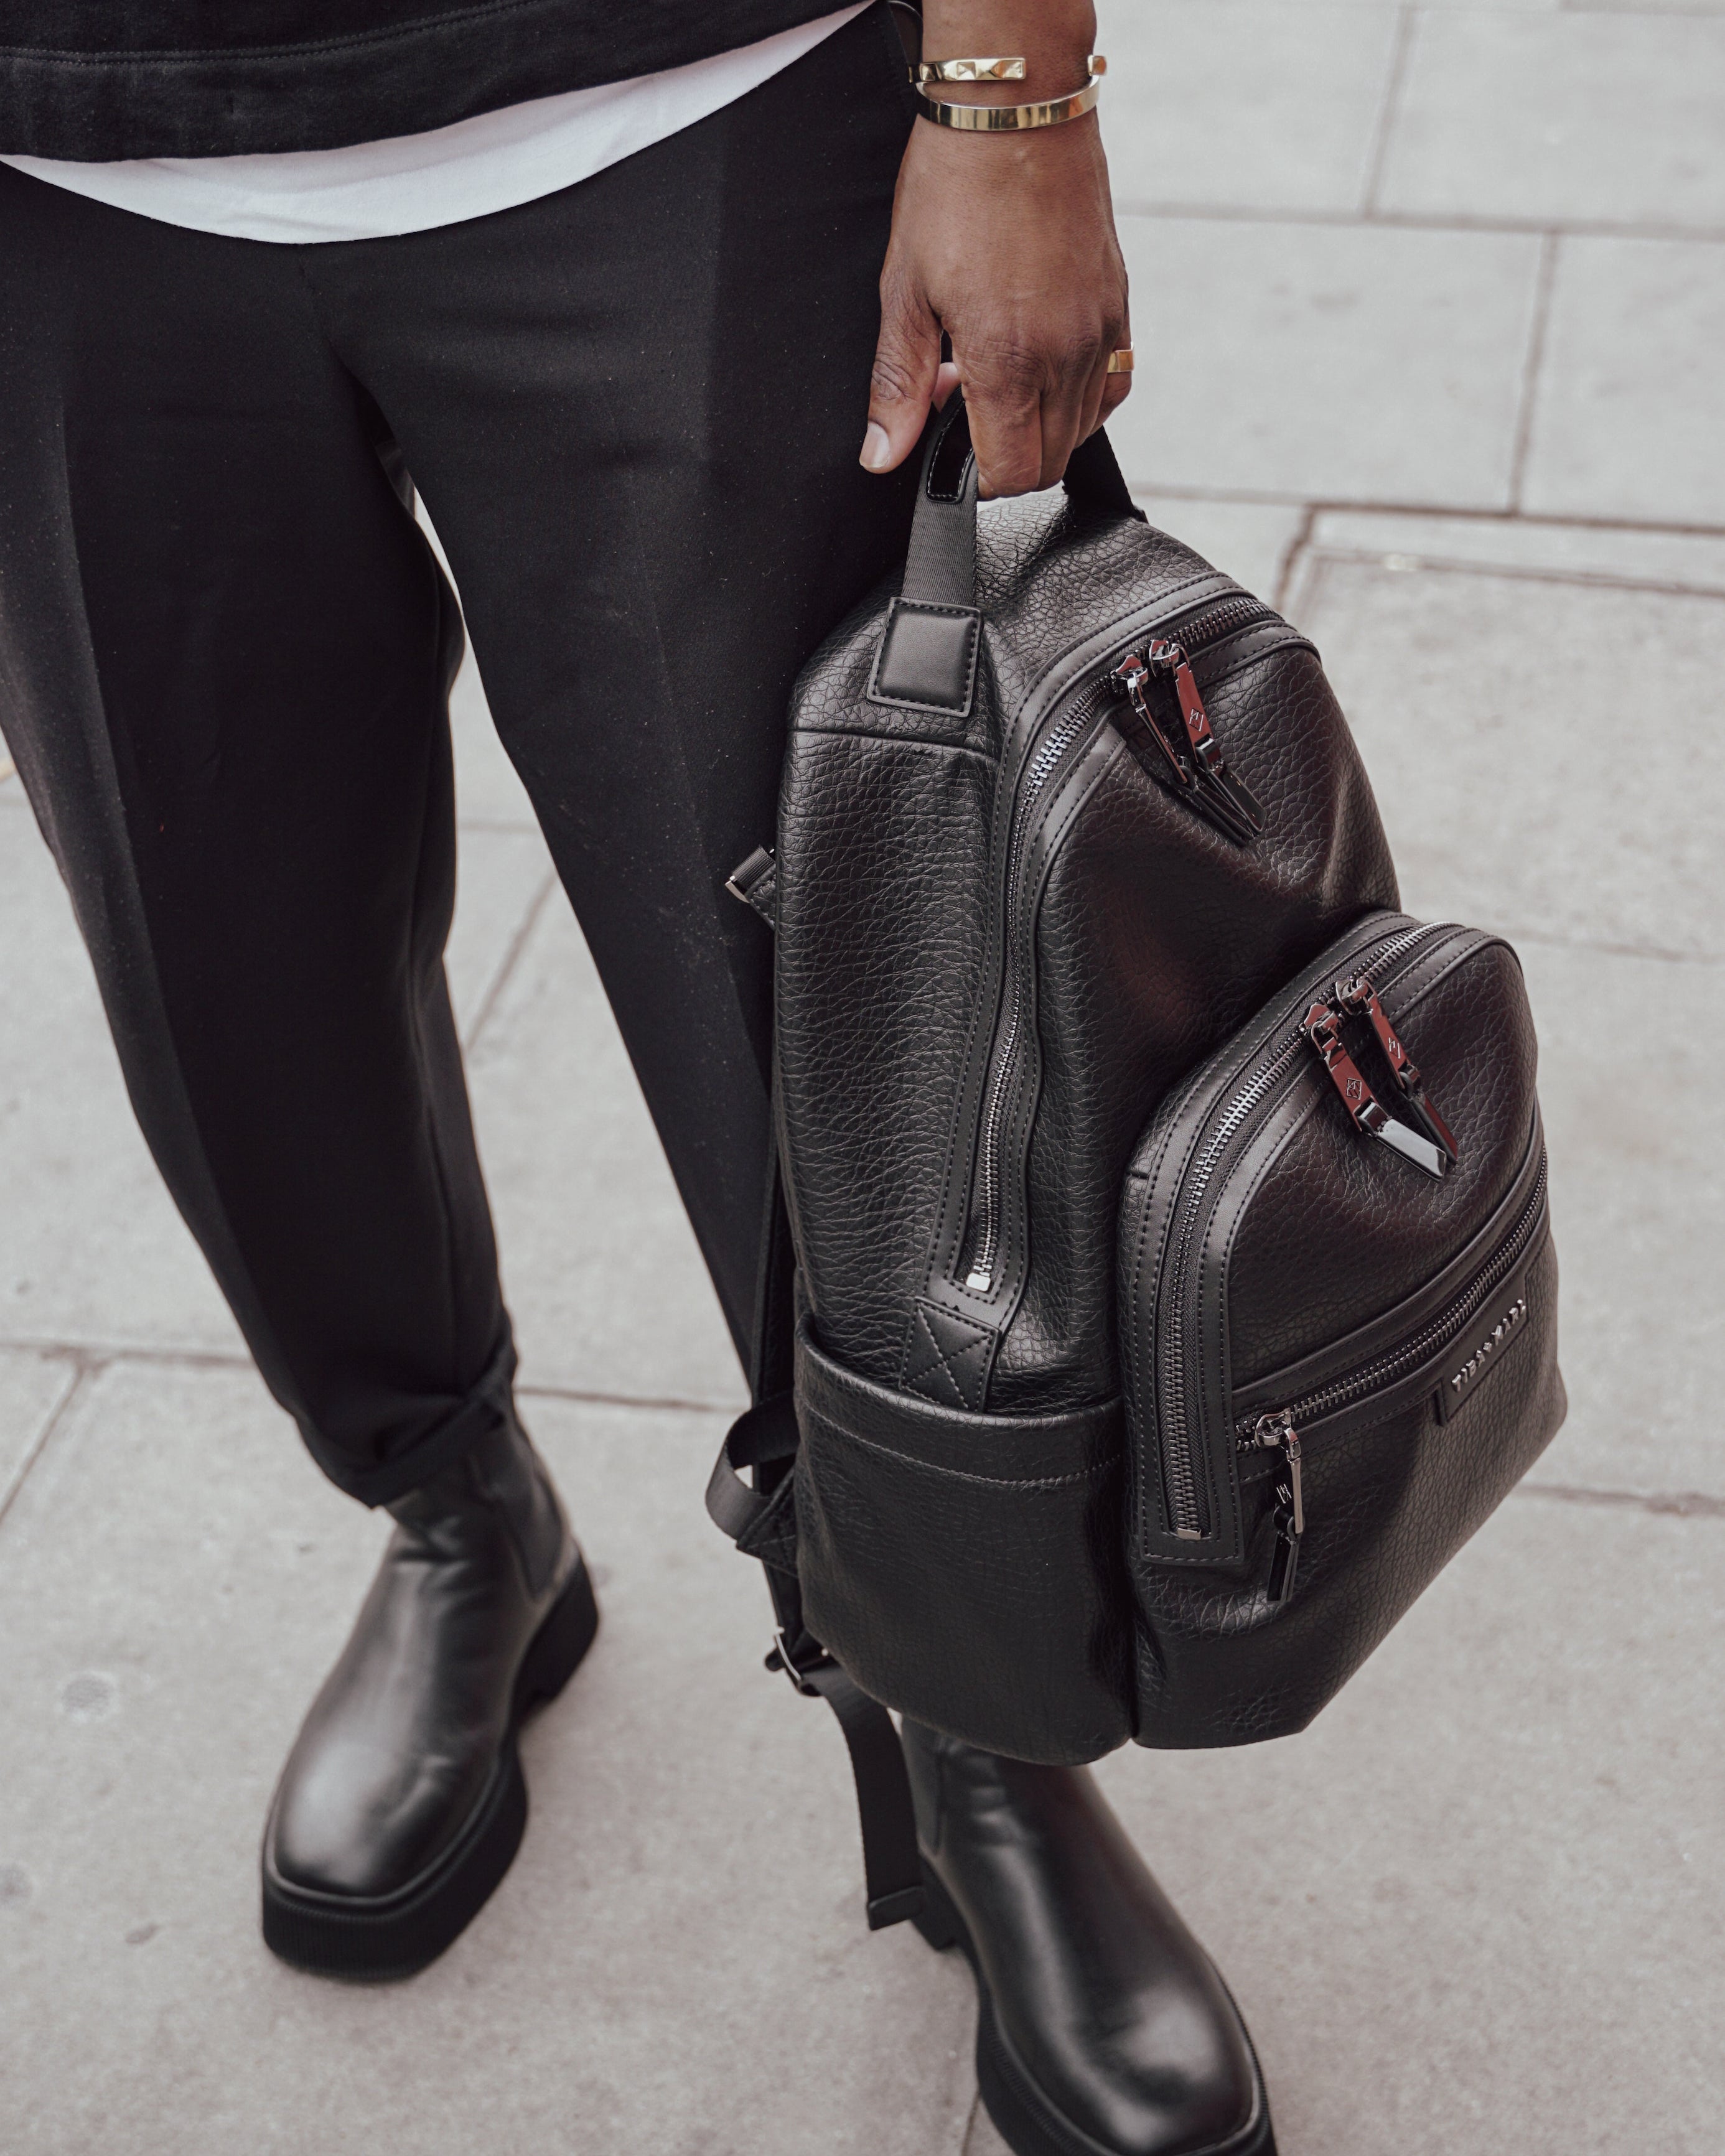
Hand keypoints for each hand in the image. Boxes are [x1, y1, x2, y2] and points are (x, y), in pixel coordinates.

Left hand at [861, 9, 1129, 497]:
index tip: (954, 448)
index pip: (1011, 474)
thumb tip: (882, 454)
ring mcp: (1099, 332)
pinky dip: (1080, 395)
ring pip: (1082, 428)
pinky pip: (1112, 383)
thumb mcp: (905, 293)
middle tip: (966, 403)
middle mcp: (1065, 355)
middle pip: (1049, 462)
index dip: (978, 478)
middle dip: (1007, 454)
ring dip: (1041, 423)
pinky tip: (1043, 363)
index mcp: (1008, 360)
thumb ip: (897, 386)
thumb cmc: (956, 188)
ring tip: (998, 372)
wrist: (1016, 113)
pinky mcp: (1118, 306)